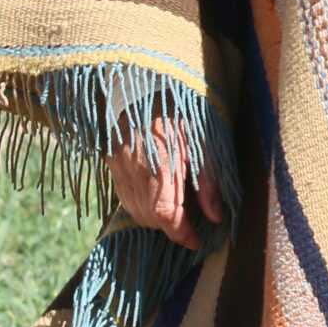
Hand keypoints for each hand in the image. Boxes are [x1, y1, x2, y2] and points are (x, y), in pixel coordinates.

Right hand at [109, 118, 225, 250]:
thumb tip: (216, 216)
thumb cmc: (179, 109)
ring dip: (156, 216)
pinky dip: (141, 204)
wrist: (144, 85)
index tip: (197, 241)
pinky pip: (124, 198)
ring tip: (178, 202)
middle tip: (194, 215)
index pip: (165, 214)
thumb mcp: (203, 139)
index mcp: (158, 163)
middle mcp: (133, 170)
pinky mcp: (111, 164)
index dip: (182, 233)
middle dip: (172, 224)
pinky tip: (158, 192)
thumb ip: (209, 179)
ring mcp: (118, 168)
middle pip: (149, 218)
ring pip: (135, 212)